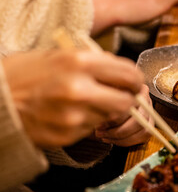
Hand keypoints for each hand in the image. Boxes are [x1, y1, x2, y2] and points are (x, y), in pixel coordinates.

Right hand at [2, 50, 143, 146]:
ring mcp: (74, 115)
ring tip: (88, 102)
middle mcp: (80, 89)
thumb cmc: (27, 73)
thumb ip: (97, 63)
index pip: (129, 74)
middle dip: (128, 99)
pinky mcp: (68, 135)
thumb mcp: (61, 55)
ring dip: (107, 110)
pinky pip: (93, 128)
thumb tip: (124, 74)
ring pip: (112, 116)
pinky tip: (73, 112)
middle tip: (121, 95)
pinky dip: (91, 121)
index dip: (135, 79)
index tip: (133, 82)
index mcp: (79, 61)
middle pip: (127, 101)